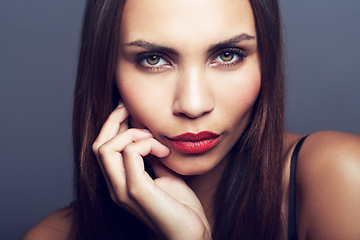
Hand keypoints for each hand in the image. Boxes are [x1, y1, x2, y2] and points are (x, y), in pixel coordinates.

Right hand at [92, 105, 211, 239]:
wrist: (191, 234)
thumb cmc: (181, 207)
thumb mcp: (164, 174)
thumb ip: (152, 157)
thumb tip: (149, 135)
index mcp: (120, 183)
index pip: (102, 148)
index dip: (112, 124)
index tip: (127, 108)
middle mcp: (115, 187)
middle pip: (98, 145)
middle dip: (114, 120)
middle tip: (131, 109)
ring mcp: (123, 191)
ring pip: (106, 148)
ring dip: (133, 134)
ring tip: (155, 138)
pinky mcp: (137, 192)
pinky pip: (131, 154)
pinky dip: (147, 144)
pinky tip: (164, 151)